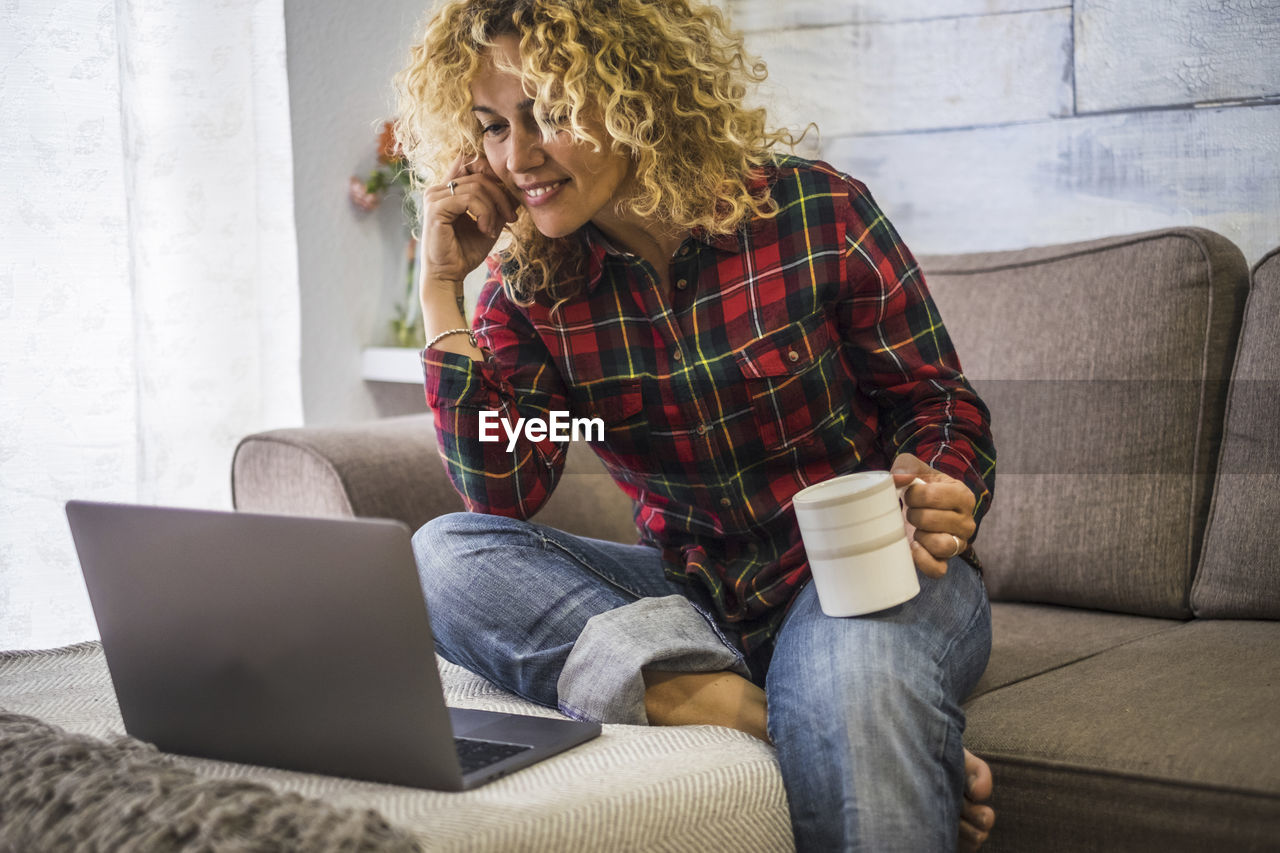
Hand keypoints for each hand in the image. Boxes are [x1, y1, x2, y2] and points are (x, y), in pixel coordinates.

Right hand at [420, 153, 517, 293]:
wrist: (449, 275)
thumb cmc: (465, 252)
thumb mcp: (489, 224)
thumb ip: (497, 206)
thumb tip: (516, 191)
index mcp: (447, 191)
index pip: (469, 162)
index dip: (491, 172)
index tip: (507, 197)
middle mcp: (438, 190)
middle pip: (479, 175)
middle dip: (501, 195)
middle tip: (511, 218)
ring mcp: (435, 197)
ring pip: (477, 186)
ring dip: (493, 209)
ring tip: (492, 230)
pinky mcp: (436, 208)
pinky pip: (469, 199)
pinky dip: (484, 214)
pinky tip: (485, 231)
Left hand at [890, 453, 976, 577]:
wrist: (922, 508)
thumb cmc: (920, 487)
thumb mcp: (915, 469)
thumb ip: (906, 466)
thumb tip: (898, 478)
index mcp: (962, 495)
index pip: (933, 496)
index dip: (913, 495)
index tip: (911, 494)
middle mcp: (967, 521)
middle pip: (932, 520)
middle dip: (913, 514)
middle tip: (911, 511)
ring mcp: (959, 543)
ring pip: (941, 545)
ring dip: (921, 536)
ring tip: (916, 528)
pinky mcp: (947, 560)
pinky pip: (938, 569)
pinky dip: (923, 560)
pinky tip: (914, 547)